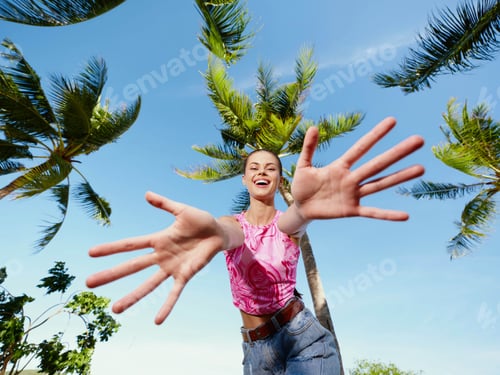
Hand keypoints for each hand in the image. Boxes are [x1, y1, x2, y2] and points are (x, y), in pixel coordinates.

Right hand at [86, 192, 224, 323]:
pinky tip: (157, 320)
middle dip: (111, 274)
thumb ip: (164, 203)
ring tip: (115, 309)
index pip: (130, 245)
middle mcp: (161, 256)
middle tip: (88, 283)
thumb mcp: (182, 210)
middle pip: (132, 266)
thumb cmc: (200, 221)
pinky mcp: (186, 275)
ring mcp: (172, 267)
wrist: (219, 232)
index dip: (111, 248)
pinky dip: (167, 306)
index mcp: (158, 239)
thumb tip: (146, 194)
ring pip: (148, 284)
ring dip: (132, 297)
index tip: (90, 252)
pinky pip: (174, 293)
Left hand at [292, 117, 424, 220]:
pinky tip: (405, 215)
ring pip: (380, 184)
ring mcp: (353, 194)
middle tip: (419, 140)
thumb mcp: (303, 166)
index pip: (361, 148)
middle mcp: (351, 179)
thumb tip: (313, 127)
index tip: (392, 121)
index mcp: (340, 166)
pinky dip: (387, 214)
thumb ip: (309, 148)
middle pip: (377, 163)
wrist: (301, 208)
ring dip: (400, 177)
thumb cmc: (302, 186)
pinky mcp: (351, 210)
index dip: (375, 135)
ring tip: (420, 168)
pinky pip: (372, 212)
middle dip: (397, 152)